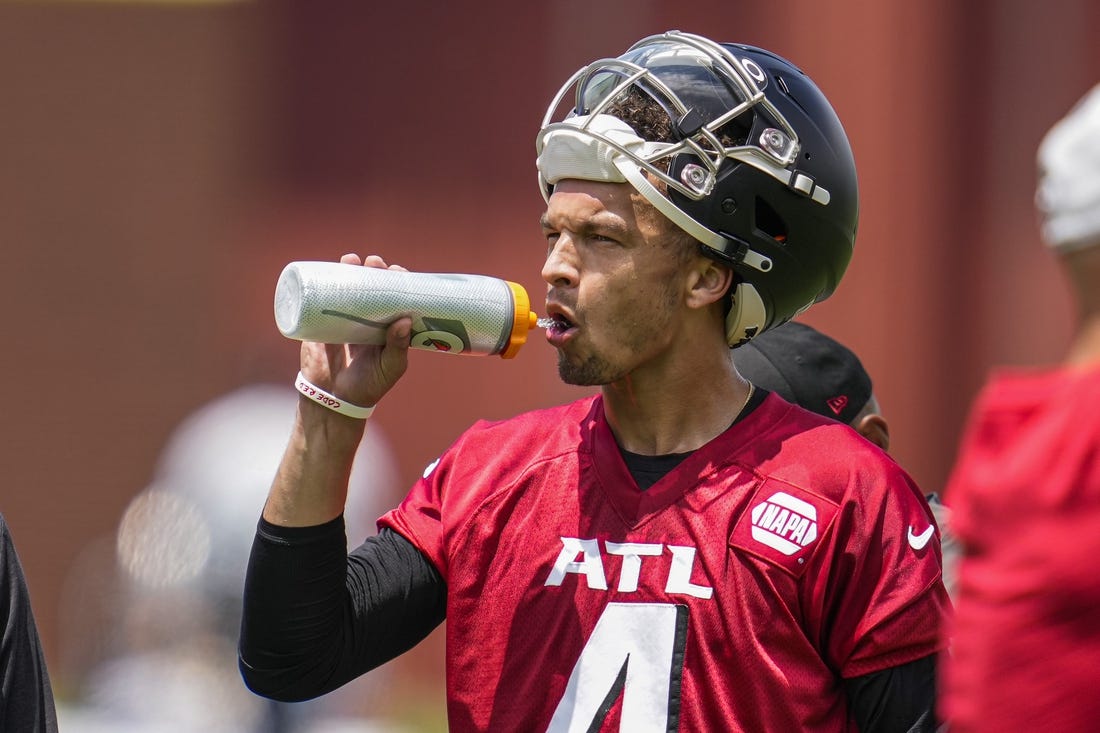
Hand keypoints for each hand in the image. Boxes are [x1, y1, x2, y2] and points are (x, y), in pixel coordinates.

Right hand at [299, 253, 411, 409]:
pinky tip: (330, 269)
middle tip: (376, 264)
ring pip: (348, 288)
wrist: (333, 399)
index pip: (395, 298)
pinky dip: (325, 281)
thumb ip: (398, 347)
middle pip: (372, 287)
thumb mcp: (390, 368)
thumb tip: (405, 320)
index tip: (399, 272)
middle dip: (375, 272)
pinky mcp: (321, 322)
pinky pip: (322, 298)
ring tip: (352, 260)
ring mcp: (344, 319)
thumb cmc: (369, 386)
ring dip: (350, 270)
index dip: (398, 282)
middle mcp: (367, 319)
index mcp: (387, 326)